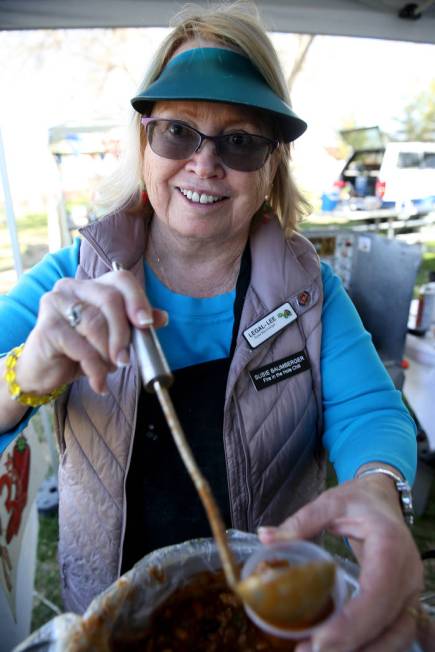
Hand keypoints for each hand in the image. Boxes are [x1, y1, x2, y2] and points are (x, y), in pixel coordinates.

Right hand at [15, 269, 167, 395]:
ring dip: (108, 354)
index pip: (121, 279)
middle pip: (110, 299)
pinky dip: (95, 368)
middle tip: (126, 360)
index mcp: (93, 285)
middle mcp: (72, 287)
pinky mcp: (46, 326)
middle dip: (123, 333)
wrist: (45, 372)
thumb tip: (162, 317)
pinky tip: (98, 382)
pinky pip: (81, 347)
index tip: (147, 324)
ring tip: (108, 369)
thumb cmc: (80, 351)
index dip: (138, 300)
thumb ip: (135, 326)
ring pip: (95, 323)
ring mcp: (56, 303)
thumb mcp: (113, 338)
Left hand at [258, 476, 423, 651]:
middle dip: (351, 645)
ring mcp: (410, 591)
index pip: (377, 593)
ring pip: (396, 637)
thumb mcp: (331, 503)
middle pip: (388, 624)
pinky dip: (368, 646)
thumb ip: (301, 522)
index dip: (352, 623)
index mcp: (391, 547)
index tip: (320, 640)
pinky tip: (337, 647)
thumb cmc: (360, 501)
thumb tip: (266, 537)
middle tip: (309, 651)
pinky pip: (394, 634)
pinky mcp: (404, 602)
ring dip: (361, 651)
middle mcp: (407, 574)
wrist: (384, 499)